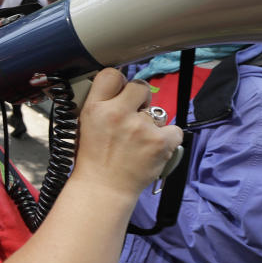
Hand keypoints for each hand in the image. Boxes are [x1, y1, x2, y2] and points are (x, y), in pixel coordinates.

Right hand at [73, 69, 182, 198]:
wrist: (103, 188)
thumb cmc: (94, 157)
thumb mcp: (86, 123)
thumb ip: (102, 103)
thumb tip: (121, 88)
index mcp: (95, 107)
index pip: (112, 74)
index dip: (120, 83)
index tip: (121, 93)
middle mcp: (117, 113)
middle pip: (139, 86)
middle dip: (140, 99)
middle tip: (134, 116)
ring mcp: (140, 127)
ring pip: (157, 112)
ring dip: (151, 124)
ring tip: (138, 142)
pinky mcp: (159, 142)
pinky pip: (174, 129)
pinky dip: (168, 139)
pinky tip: (154, 148)